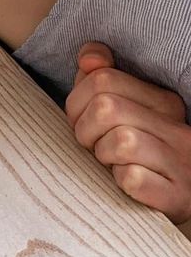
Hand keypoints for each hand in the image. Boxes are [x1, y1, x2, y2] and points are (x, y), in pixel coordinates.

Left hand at [65, 42, 190, 223]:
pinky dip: (121, 181)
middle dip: (85, 130)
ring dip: (103, 156)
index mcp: (162, 101)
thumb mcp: (123, 113)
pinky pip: (133, 178)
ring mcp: (181, 162)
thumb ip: (102, 79)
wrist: (176, 198)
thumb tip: (89, 58)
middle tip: (93, 146)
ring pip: (120, 141)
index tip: (83, 121)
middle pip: (105, 107)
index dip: (77, 102)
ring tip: (111, 164)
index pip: (102, 78)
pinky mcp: (178, 196)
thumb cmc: (138, 155)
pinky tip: (127, 183)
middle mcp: (176, 127)